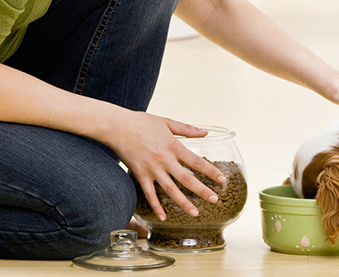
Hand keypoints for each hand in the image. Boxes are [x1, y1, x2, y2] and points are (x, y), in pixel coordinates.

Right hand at [104, 112, 225, 220]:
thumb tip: (206, 132)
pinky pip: (149, 194)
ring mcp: (152, 169)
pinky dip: (156, 206)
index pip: (196, 162)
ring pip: (170, 190)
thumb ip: (187, 129)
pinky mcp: (140, 174)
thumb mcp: (167, 122)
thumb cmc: (142, 122)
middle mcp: (164, 159)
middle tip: (215, 200)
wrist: (117, 126)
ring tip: (195, 213)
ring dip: (183, 203)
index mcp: (173, 146)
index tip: (221, 179)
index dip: (210, 171)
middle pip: (187, 179)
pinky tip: (164, 217)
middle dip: (202, 190)